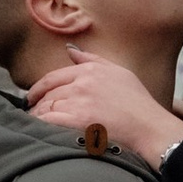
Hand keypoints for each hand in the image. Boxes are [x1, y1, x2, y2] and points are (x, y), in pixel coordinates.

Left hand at [21, 54, 182, 167]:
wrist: (150, 127)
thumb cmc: (138, 103)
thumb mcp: (119, 72)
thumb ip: (92, 59)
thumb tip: (70, 50)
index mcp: (90, 70)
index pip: (53, 77)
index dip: (38, 89)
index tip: (32, 97)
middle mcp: (82, 83)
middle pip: (47, 93)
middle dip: (37, 105)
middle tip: (33, 115)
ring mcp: (79, 101)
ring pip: (46, 108)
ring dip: (38, 117)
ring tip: (38, 126)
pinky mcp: (77, 120)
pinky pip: (48, 121)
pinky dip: (41, 126)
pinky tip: (42, 132)